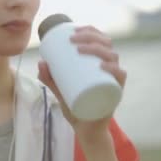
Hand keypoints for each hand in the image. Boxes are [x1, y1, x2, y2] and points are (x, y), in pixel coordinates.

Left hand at [37, 25, 126, 145]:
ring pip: (113, 57)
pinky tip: (103, 65)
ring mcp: (113, 81)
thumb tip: (41, 62)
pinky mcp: (115, 93)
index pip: (101, 41)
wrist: (85, 131)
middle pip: (106, 45)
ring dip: (98, 49)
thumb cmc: (76, 107)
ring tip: (80, 49)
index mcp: (101, 64)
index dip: (91, 30)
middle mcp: (110, 70)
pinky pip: (120, 77)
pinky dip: (113, 69)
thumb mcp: (60, 90)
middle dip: (90, 37)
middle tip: (72, 39)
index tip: (75, 29)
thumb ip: (50, 79)